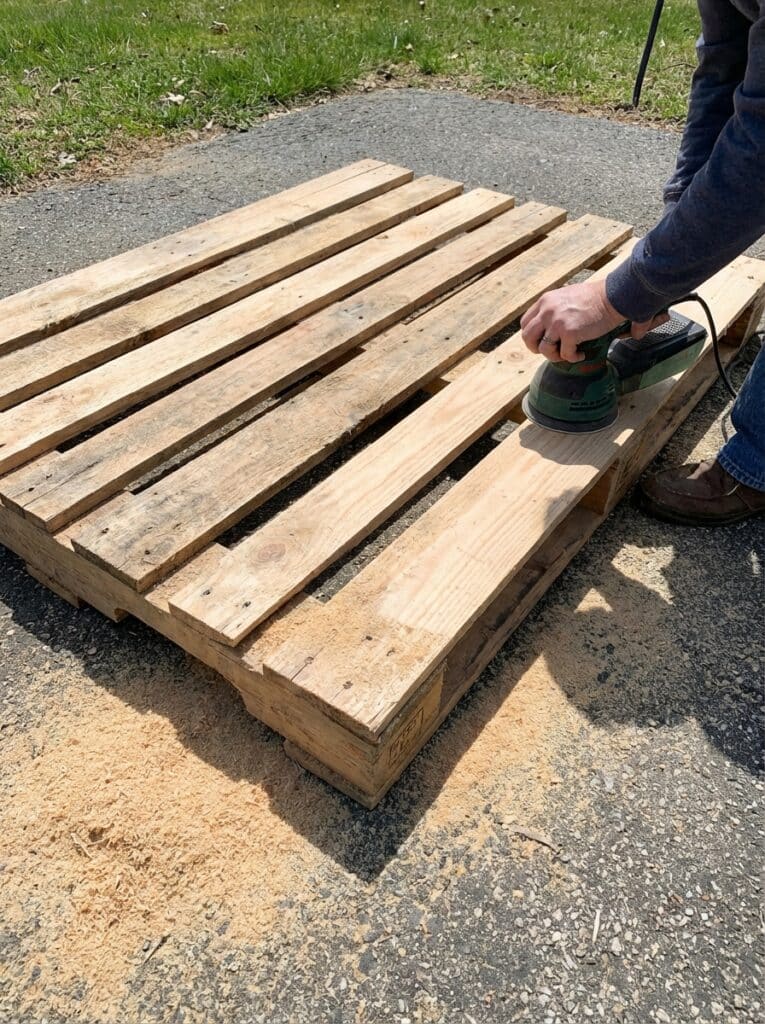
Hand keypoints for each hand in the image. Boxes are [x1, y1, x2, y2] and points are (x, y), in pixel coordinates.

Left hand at [520, 279, 668, 362]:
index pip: (525, 323)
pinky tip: (581, 355)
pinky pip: (565, 355)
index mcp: (545, 301)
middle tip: (551, 351)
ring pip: (544, 350)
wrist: (613, 296)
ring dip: (555, 356)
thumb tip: (548, 327)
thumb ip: (554, 309)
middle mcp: (547, 311)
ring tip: (568, 354)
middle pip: (527, 337)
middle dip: (536, 348)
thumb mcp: (566, 296)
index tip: (542, 340)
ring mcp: (557, 322)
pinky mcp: (570, 333)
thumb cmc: (594, 297)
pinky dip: (572, 358)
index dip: (532, 335)